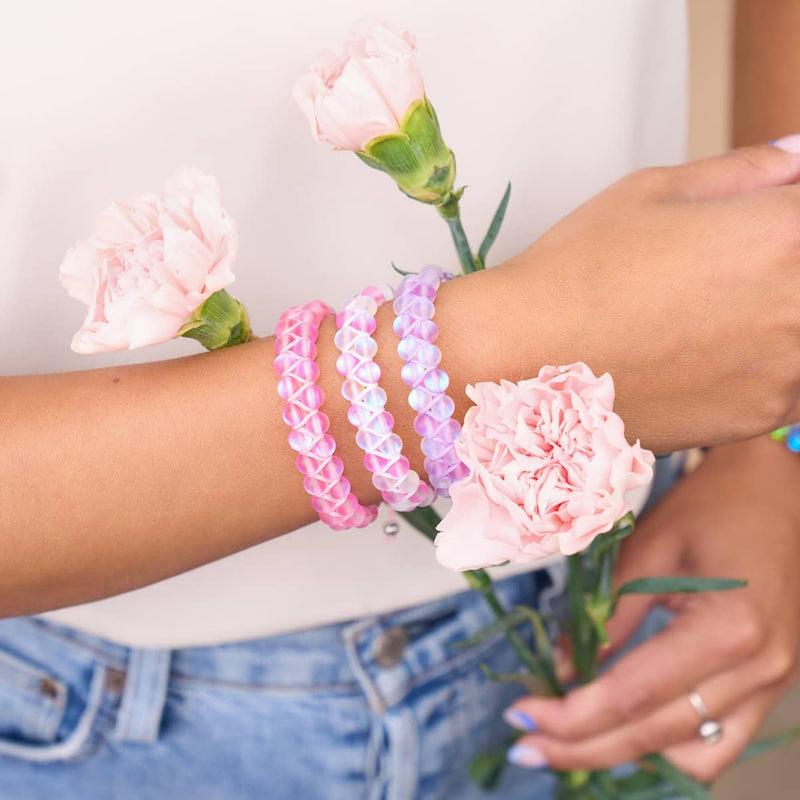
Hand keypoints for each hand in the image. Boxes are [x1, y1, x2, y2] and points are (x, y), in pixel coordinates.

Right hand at [455, 143, 799, 451]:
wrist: (523, 362)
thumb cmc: (576, 272)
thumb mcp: (654, 191)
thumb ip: (747, 172)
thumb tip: (793, 167)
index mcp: (784, 234)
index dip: (786, 219)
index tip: (767, 224)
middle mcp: (799, 306)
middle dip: (782, 265)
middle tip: (731, 269)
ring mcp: (785, 371)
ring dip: (783, 321)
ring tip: (718, 314)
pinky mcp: (759, 419)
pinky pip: (796, 385)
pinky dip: (770, 366)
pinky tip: (714, 354)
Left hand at [503, 437, 799, 781]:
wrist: (776, 487)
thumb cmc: (712, 504)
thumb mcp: (648, 550)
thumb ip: (606, 614)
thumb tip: (561, 667)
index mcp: (729, 630)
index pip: (634, 696)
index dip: (572, 717)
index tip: (523, 718)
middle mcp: (759, 670)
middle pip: (658, 735)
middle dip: (584, 748)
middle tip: (529, 747)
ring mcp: (773, 684)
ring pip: (694, 758)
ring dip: (628, 758)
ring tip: (571, 745)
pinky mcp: (770, 684)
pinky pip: (719, 741)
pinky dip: (669, 749)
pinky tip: (624, 737)